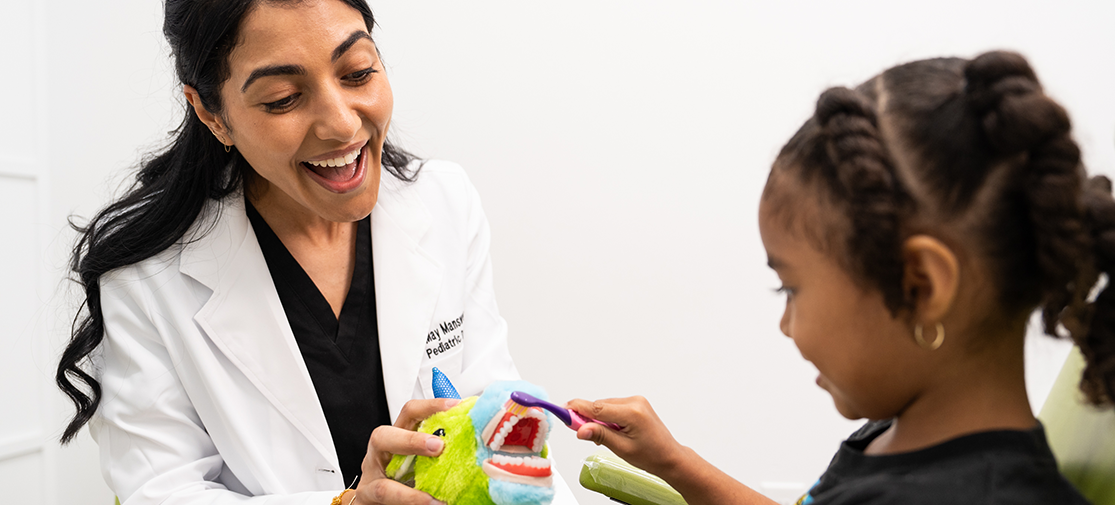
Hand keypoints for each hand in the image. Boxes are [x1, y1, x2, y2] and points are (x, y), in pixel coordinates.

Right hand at [350, 398, 458, 504]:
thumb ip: (439, 446)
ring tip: (433, 498)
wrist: (382, 500)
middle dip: (411, 440)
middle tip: (438, 446)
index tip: (456, 406)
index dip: (430, 407)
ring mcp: (371, 479)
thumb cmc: (403, 475)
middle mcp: (379, 455)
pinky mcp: (368, 499)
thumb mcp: (421, 456)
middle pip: (383, 437)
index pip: (410, 413)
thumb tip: (472, 438)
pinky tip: (430, 504)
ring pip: (382, 484)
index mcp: (396, 437)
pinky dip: (410, 503)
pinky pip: (386, 500)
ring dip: (410, 493)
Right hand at [566, 396, 685, 476]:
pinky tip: (612, 430)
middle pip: (599, 405)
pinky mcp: (636, 403)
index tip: (563, 411)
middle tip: (583, 434)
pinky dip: (607, 417)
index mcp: (631, 412)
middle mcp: (634, 402)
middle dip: (588, 418)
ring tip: (606, 437)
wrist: (669, 456)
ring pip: (605, 406)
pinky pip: (613, 406)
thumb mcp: (622, 448)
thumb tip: (581, 430)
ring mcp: (636, 401)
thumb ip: (600, 436)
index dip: (577, 409)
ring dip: (599, 419)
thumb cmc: (651, 455)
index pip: (596, 407)